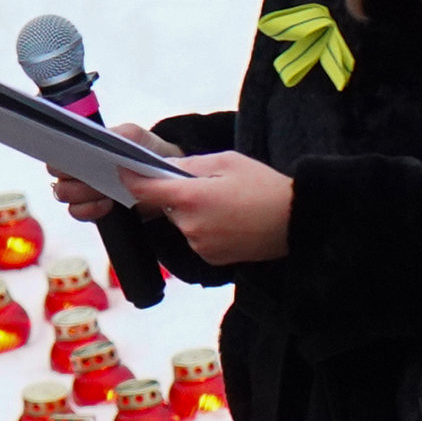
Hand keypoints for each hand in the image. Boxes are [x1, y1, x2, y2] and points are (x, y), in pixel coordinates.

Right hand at [48, 122, 178, 222]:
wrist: (168, 181)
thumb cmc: (149, 155)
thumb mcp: (137, 137)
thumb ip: (121, 134)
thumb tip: (107, 137)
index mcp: (84, 147)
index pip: (57, 148)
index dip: (60, 153)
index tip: (73, 156)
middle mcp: (79, 168)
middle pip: (56, 173)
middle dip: (72, 175)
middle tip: (90, 174)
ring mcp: (84, 190)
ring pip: (64, 193)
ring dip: (81, 193)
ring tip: (103, 191)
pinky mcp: (93, 210)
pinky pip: (78, 212)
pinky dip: (90, 210)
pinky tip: (107, 205)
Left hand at [129, 151, 293, 265]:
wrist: (298, 222)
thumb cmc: (264, 187)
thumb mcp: (226, 162)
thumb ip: (188, 166)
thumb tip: (162, 169)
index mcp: (190, 198)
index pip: (143, 191)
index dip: (130, 179)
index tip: (122, 170)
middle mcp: (189, 225)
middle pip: (164, 206)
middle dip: (174, 194)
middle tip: (203, 185)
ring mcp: (199, 245)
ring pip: (180, 222)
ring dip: (190, 212)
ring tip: (223, 203)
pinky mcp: (210, 258)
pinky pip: (195, 237)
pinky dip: (203, 227)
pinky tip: (228, 220)